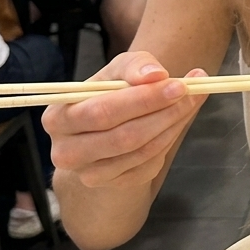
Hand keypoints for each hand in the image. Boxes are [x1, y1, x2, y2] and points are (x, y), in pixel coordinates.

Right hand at [44, 52, 208, 187]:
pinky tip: (175, 122)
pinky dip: (167, 141)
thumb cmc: (109, 94)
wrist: (105, 129)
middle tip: (191, 93)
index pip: (102, 111)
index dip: (143, 99)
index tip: (177, 85)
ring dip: (171, 126)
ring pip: (139, 152)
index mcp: (58, 118)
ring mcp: (88, 174)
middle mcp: (66, 152)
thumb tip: (156, 75)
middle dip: (163, 113)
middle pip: (122, 137)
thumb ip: (135, 65)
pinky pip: (146, 165)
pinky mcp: (111, 184)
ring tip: (190, 103)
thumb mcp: (117, 70)